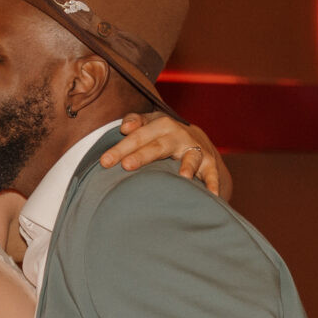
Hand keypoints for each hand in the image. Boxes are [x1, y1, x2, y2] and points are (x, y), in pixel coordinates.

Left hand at [102, 113, 233, 200]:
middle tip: (127, 166)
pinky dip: (213, 184)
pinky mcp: (210, 164)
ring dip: (187, 166)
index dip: (121, 148)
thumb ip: (135, 122)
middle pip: (158, 146)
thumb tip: (124, 127)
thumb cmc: (164, 134)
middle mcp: (179, 135)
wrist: (197, 139)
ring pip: (190, 158)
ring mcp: (196, 149)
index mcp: (161, 124)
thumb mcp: (150, 123)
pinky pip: (212, 175)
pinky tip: (210, 195)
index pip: (138, 136)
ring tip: (183, 177)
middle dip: (143, 155)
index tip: (104, 162)